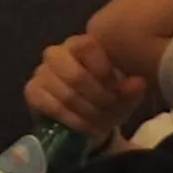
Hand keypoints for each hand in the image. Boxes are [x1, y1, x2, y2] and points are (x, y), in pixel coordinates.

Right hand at [23, 31, 145, 139]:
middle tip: (111, 110)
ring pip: (66, 95)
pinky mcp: (32, 91)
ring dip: (89, 114)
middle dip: (98, 98)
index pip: (87, 46)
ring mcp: (41, 72)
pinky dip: (74, 121)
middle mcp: (56, 54)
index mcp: (80, 45)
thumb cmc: (106, 98)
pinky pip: (53, 107)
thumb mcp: (123, 95)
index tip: (117, 88)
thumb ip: (131, 89)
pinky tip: (86, 127)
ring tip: (102, 123)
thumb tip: (139, 82)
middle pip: (76, 75)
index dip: (104, 70)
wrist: (84, 121)